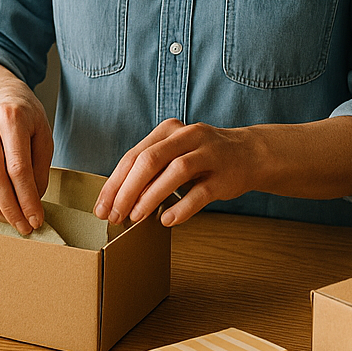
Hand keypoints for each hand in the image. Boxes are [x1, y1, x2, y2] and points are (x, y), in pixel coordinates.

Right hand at [0, 61, 53, 235]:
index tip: (37, 219)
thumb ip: (40, 166)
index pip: (18, 169)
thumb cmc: (24, 114)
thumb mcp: (42, 131)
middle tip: (25, 227)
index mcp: (11, 118)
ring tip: (12, 221)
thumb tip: (33, 201)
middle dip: (11, 209)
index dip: (28, 199)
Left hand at [93, 118, 261, 227]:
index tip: (101, 207)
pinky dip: (182, 207)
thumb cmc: (202, 157)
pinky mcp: (224, 175)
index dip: (114, 183)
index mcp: (168, 130)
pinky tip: (167, 220)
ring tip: (135, 217)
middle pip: (149, 160)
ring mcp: (208, 154)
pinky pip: (201, 192)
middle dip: (127, 190)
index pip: (133, 156)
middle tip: (115, 216)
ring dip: (151, 196)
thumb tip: (118, 200)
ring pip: (174, 172)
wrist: (249, 153)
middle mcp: (187, 136)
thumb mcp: (174, 153)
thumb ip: (150, 170)